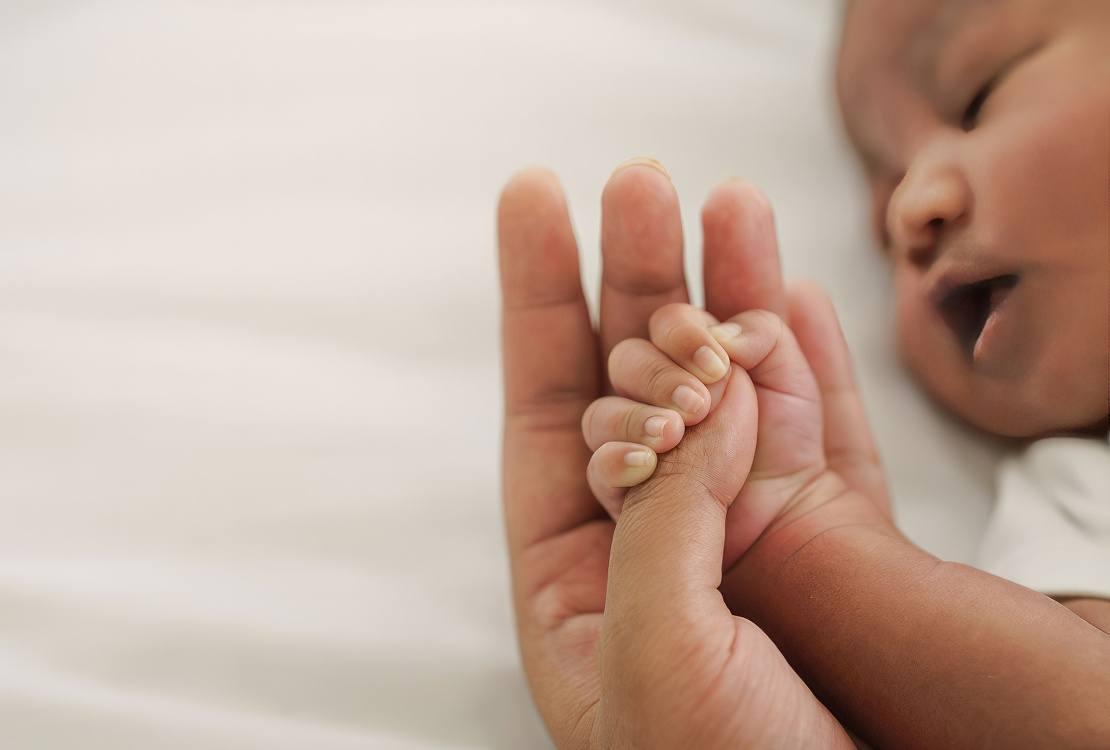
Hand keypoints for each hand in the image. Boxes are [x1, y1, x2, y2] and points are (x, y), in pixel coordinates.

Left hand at [498, 163, 851, 747]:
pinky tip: (790, 297)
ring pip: (728, 390)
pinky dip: (806, 360)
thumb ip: (663, 523)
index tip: (532, 199)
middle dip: (634, 276)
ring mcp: (741, 532)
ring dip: (726, 295)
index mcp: (579, 576)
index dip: (538, 296)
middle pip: (635, 378)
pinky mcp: (825, 542)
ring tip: (729, 203)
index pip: (545, 404)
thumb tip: (705, 407)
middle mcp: (653, 540)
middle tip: (637, 181)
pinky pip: (814, 428)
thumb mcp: (655, 656)